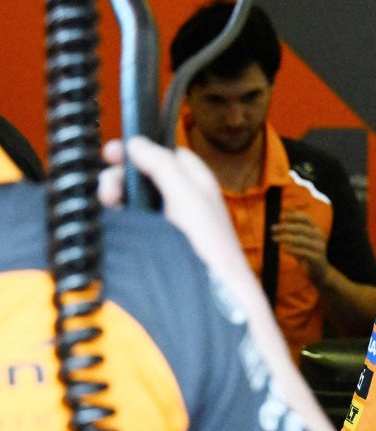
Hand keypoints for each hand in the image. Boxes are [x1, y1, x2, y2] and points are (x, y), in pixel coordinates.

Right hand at [99, 136, 247, 278]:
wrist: (212, 288)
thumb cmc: (208, 242)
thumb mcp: (186, 194)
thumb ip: (162, 165)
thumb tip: (136, 142)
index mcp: (196, 182)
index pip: (168, 154)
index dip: (143, 150)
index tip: (115, 152)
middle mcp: (183, 198)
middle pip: (145, 175)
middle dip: (122, 175)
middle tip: (108, 186)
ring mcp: (168, 221)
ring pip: (134, 198)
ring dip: (116, 194)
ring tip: (108, 201)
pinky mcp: (155, 241)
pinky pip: (130, 221)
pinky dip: (118, 217)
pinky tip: (109, 219)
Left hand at [272, 211, 330, 286]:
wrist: (321, 273)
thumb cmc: (308, 254)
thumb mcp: (303, 238)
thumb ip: (296, 225)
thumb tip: (288, 208)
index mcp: (316, 230)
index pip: (305, 218)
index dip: (293, 216)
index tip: (280, 216)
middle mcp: (319, 237)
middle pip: (301, 228)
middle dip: (285, 227)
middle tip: (273, 228)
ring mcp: (319, 248)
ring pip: (301, 240)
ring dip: (285, 238)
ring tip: (274, 238)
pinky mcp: (316, 258)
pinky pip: (303, 252)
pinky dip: (292, 249)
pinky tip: (283, 249)